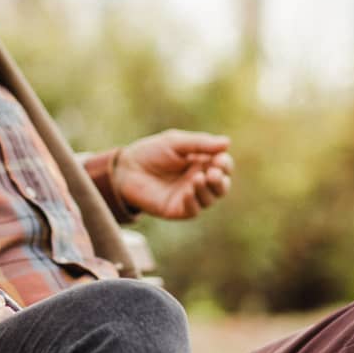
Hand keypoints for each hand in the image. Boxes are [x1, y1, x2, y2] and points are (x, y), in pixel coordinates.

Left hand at [114, 130, 233, 219]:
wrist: (126, 168)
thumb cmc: (151, 152)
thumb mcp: (175, 142)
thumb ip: (199, 143)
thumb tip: (227, 143)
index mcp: (201, 162)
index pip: (223, 165)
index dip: (225, 164)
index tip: (219, 159)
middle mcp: (199, 180)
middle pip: (221, 185)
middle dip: (221, 180)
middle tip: (213, 173)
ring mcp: (189, 196)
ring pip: (210, 198)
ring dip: (208, 190)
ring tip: (198, 178)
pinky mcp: (177, 209)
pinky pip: (193, 210)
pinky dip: (193, 201)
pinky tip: (187, 191)